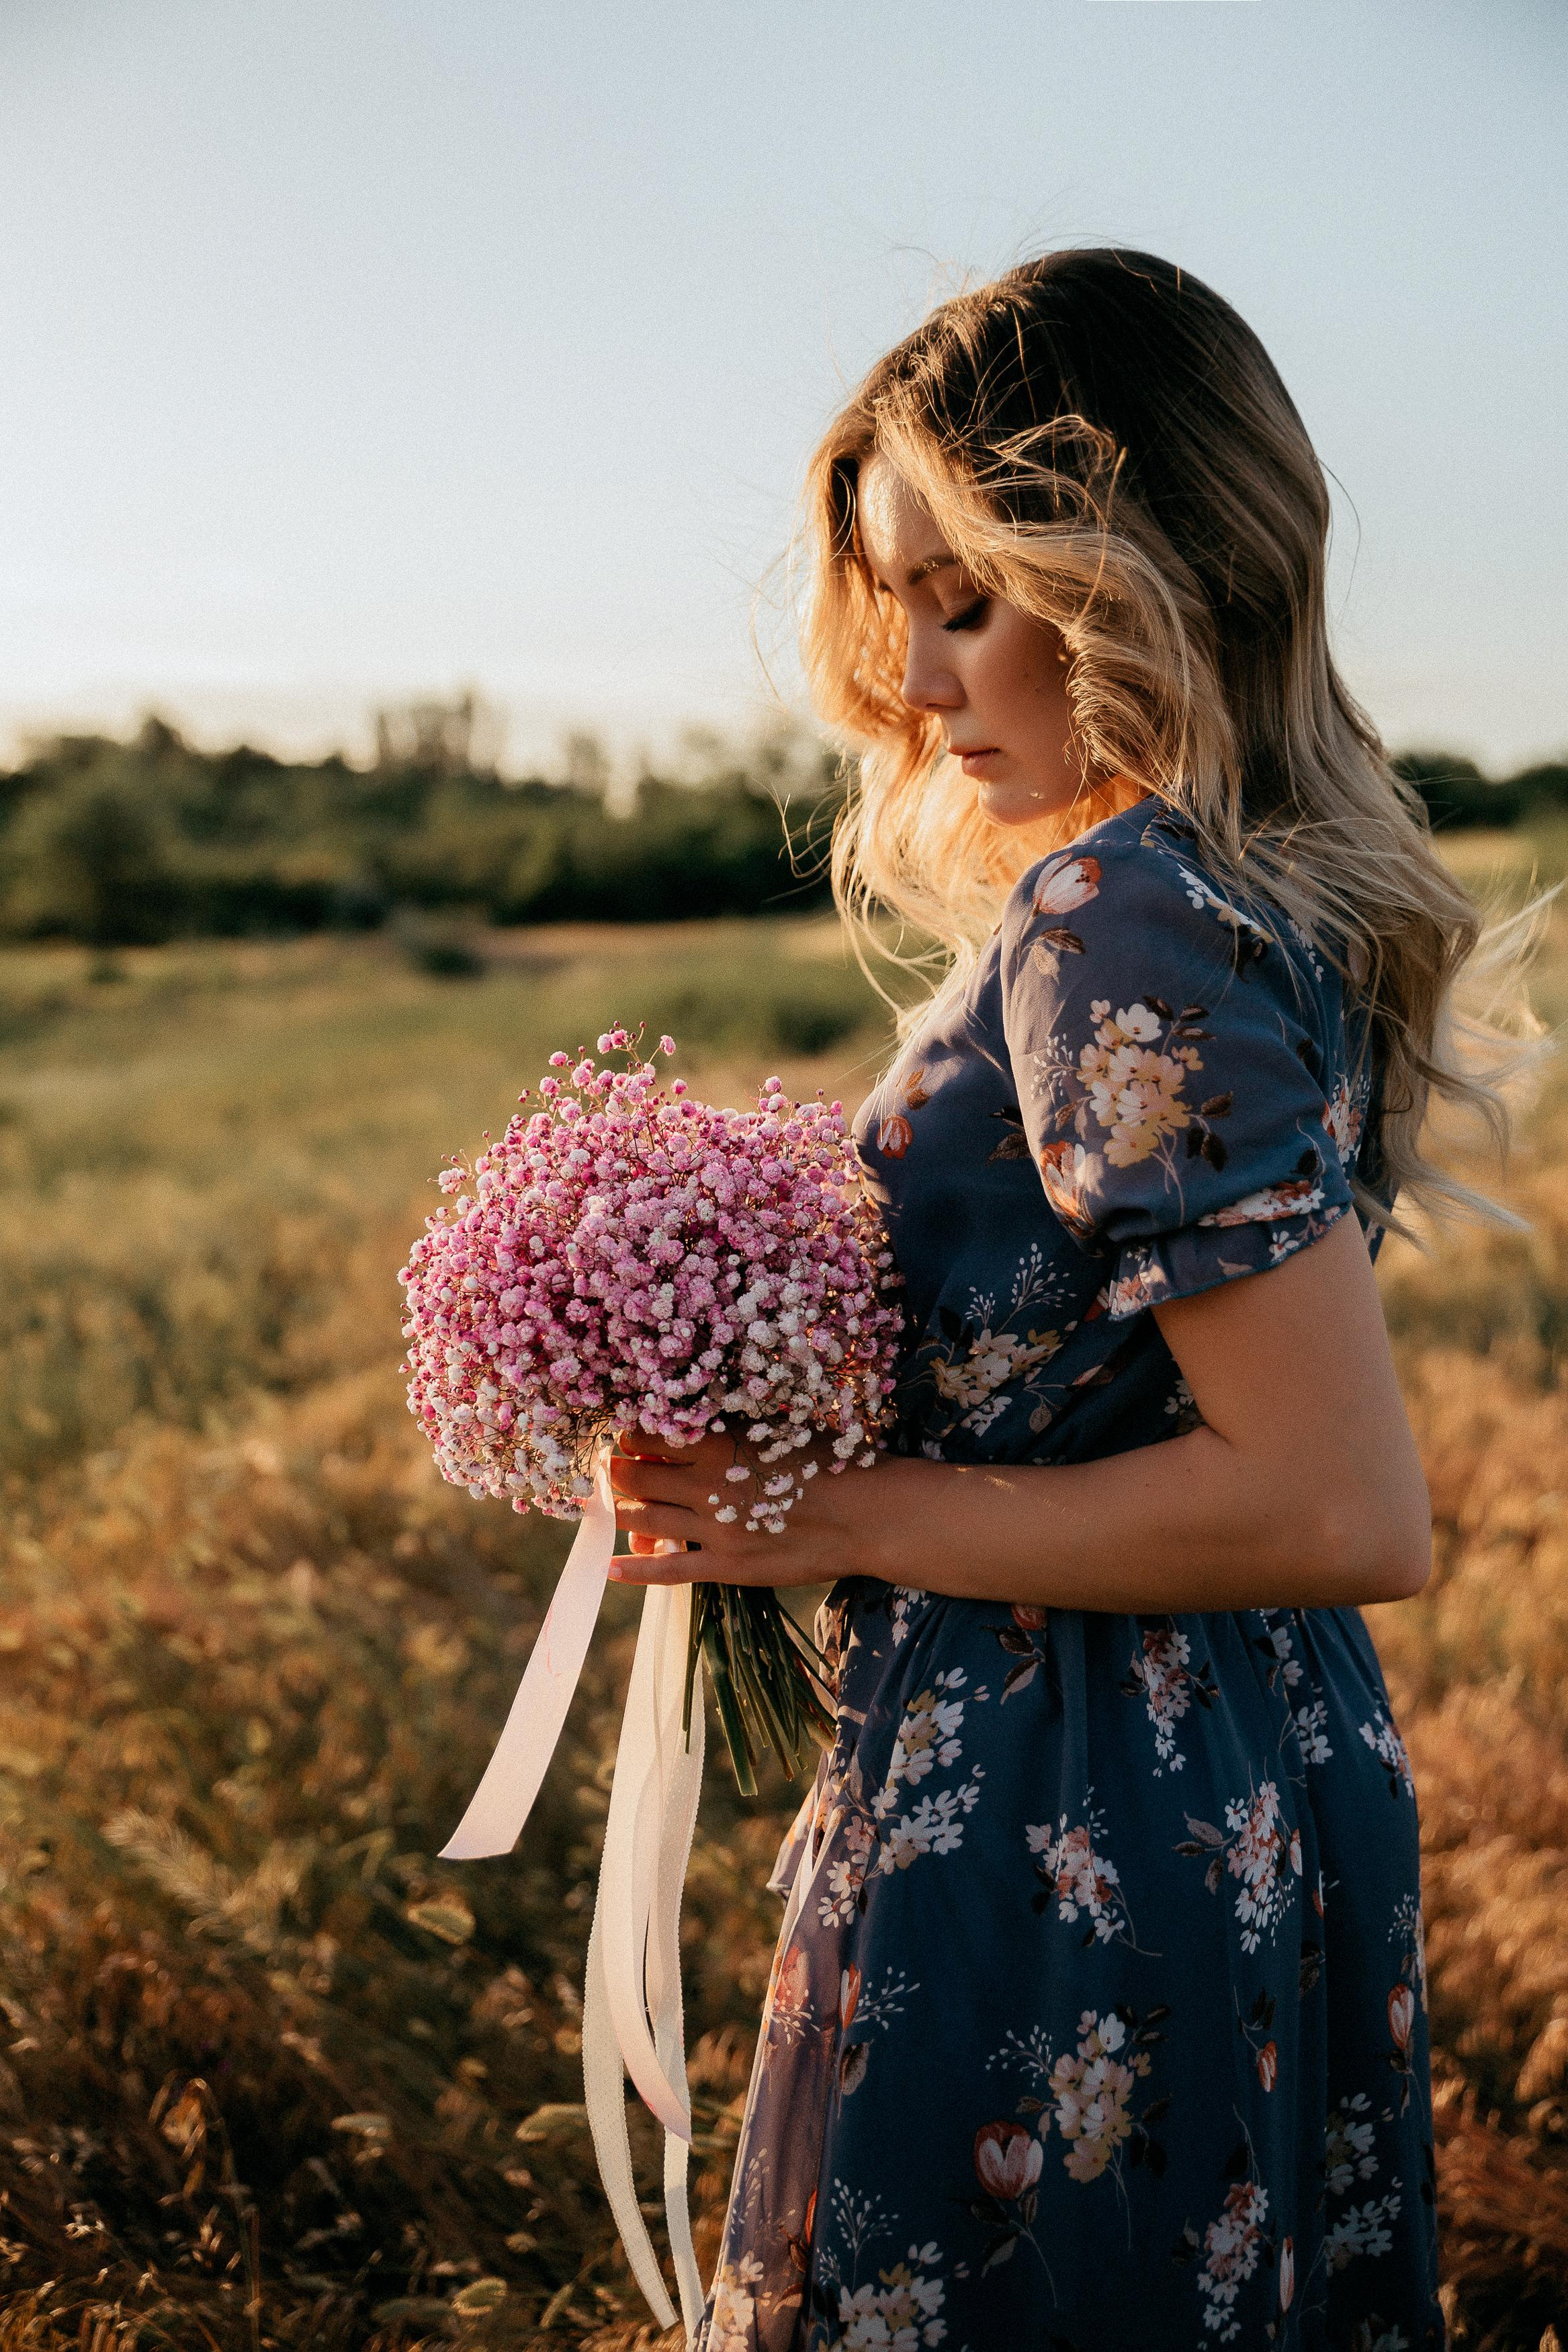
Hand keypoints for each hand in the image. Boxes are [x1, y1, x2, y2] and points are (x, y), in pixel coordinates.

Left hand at [606, 1425, 876, 1587]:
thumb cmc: (832, 1462)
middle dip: (616, 1472)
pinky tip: (610, 1568)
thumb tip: (699, 1425)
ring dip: (619, 1511)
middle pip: (635, 1476)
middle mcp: (706, 1485)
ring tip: (608, 1507)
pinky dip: (635, 1569)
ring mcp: (714, 1529)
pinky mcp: (727, 1566)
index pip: (649, 1435)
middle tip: (610, 1471)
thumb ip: (735, 1431)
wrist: (867, 1514)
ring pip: (643, 1518)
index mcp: (718, 1445)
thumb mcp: (778, 1430)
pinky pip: (669, 1569)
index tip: (628, 1437)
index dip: (630, 1435)